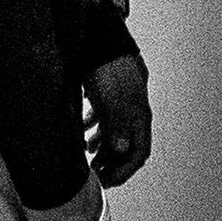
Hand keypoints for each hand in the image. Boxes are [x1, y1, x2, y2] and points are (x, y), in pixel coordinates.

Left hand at [85, 55, 154, 186]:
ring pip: (115, 135)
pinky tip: (82, 135)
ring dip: (103, 150)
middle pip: (126, 147)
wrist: (100, 40)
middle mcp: (132, 113)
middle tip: (95, 176)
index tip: (108, 181)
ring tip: (89, 161)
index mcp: (138, 116)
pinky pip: (105, 120)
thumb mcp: (112, 100)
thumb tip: (122, 149)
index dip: (125, 170)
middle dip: (112, 164)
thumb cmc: (108, 69)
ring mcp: (121, 104)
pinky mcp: (108, 96)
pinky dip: (94, 131)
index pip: (139, 152)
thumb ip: (118, 125)